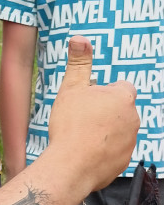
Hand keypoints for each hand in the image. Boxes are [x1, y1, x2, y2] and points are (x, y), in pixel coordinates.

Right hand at [48, 36, 137, 190]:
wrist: (71, 166)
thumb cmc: (71, 125)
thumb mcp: (71, 88)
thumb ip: (79, 63)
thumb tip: (80, 38)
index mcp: (123, 98)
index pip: (122, 87)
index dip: (105, 92)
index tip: (89, 100)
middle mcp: (133, 119)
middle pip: (120, 109)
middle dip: (105, 111)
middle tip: (82, 118)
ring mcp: (130, 142)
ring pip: (119, 130)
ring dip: (105, 131)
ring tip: (82, 136)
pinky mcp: (124, 161)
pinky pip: (115, 151)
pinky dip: (103, 151)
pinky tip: (86, 152)